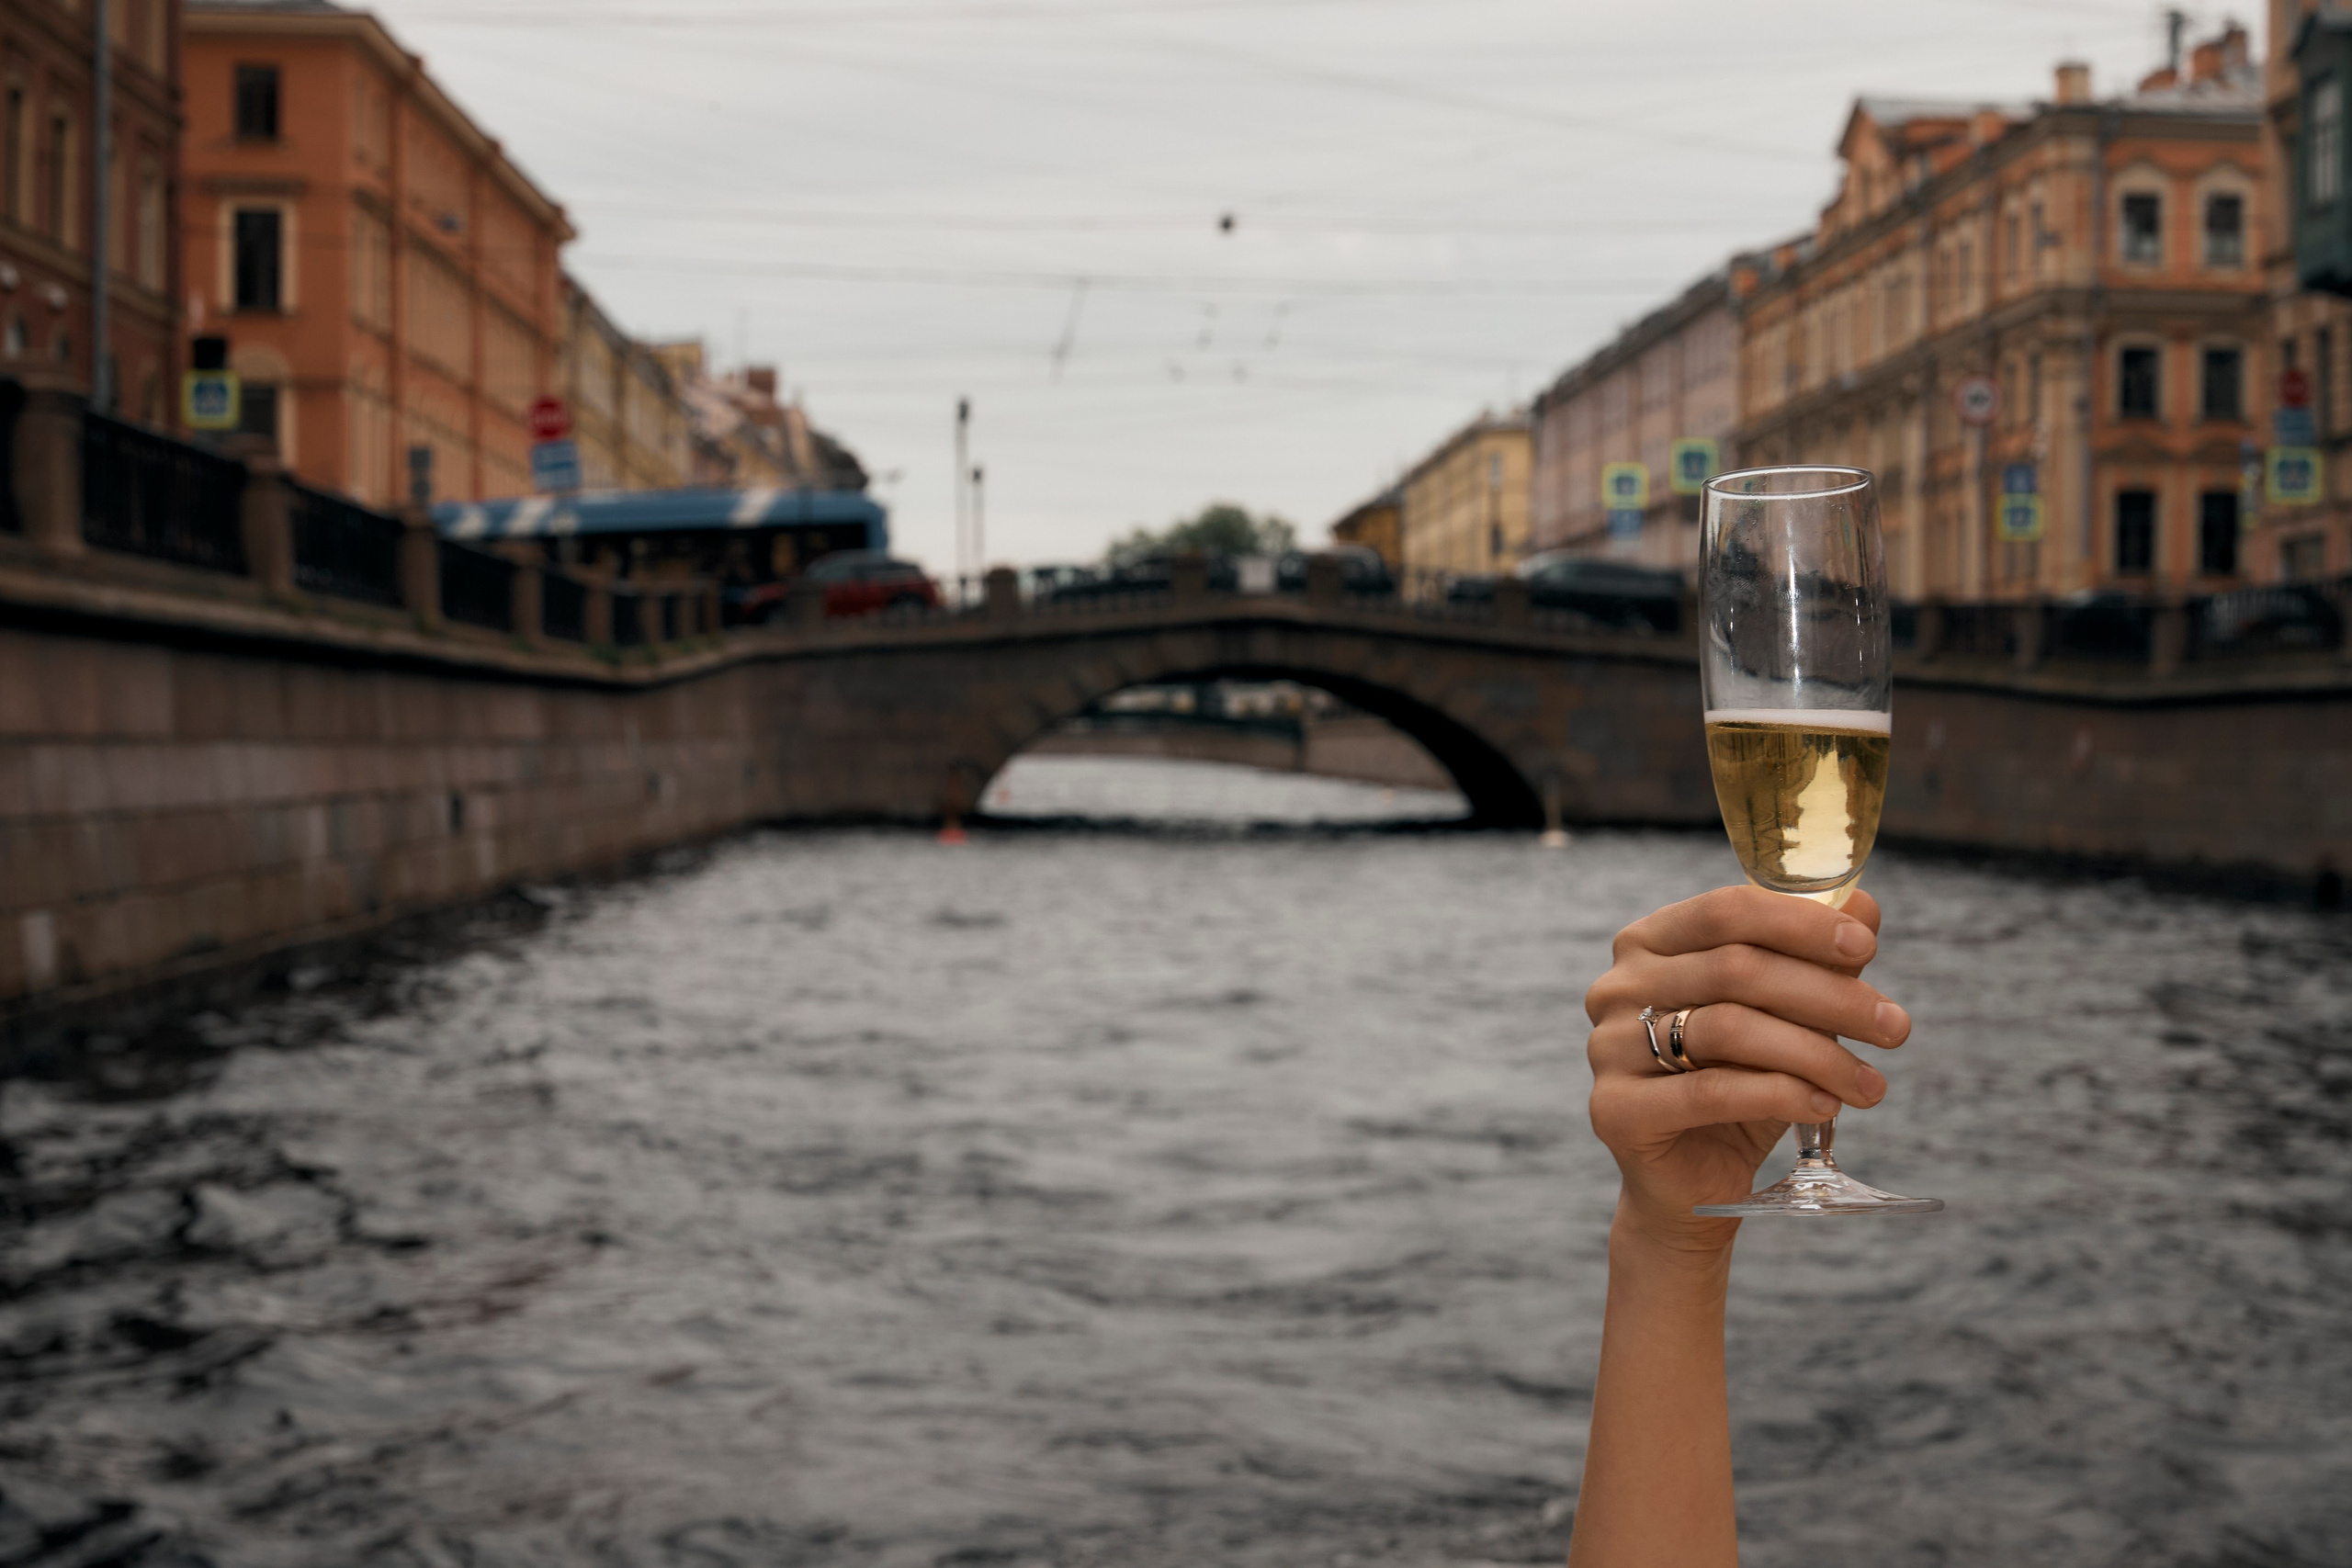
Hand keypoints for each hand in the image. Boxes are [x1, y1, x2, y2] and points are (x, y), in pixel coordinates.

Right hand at [1583, 885, 1911, 1253]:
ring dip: (1817, 1053)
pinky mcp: (1614, 1108)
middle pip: (1736, 968)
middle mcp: (1618, 986)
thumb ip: (1815, 960)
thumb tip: (1864, 905)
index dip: (1801, 923)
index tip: (1867, 947)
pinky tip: (1827, 1106)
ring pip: (1729, 1029)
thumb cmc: (1738, 1083)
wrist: (1691, 1177)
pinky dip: (1781, 1095)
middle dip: (1829, 995)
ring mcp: (1607, 1046)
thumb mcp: (1785, 1018)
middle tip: (1895, 1027)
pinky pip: (1711, 1092)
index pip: (1726, 910)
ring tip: (1871, 1084)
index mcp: (1650, 943)